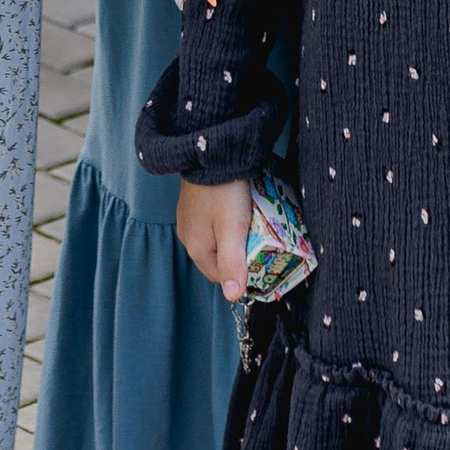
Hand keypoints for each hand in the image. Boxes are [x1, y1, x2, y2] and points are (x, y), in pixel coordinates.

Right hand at [176, 178, 251, 303]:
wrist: (210, 153)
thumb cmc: (224, 192)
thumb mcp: (233, 230)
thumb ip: (233, 263)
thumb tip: (233, 297)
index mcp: (196, 250)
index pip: (223, 279)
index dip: (243, 274)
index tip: (261, 261)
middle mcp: (188, 238)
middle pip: (219, 261)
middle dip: (238, 257)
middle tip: (259, 243)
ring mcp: (189, 221)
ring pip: (216, 242)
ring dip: (233, 240)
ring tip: (251, 227)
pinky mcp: (192, 207)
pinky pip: (212, 226)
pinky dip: (225, 225)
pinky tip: (237, 213)